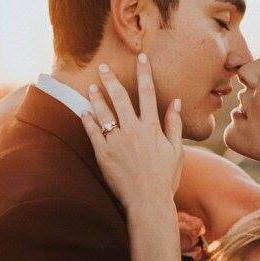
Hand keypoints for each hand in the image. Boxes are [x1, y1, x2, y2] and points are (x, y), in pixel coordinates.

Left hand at [79, 54, 182, 209]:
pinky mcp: (103, 154)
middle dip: (112, 79)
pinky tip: (83, 111)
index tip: (141, 57)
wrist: (148, 202)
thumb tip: (176, 103)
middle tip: (104, 66)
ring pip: (104, 112)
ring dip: (97, 97)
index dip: (145, 73)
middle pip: (121, 97)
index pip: (148, 93)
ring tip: (92, 86)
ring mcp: (116, 141)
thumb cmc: (164, 179)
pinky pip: (92, 132)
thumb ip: (175, 125)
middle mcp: (133, 130)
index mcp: (152, 127)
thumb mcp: (176, 151)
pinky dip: (87, 120)